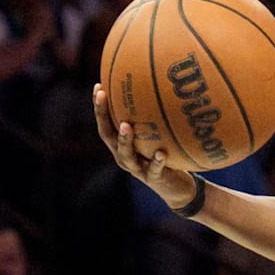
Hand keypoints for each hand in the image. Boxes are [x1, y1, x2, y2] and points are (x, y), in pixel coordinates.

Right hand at [93, 83, 200, 208]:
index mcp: (122, 145)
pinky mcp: (153, 179)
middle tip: (104, 96)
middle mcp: (124, 156)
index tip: (98, 86)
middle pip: (108, 136)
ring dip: (125, 140)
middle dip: (103, 115)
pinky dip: (156, 161)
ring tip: (127, 125)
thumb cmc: (166, 156)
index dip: (100, 107)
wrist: (177, 189)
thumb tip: (163, 87)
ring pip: (126, 155)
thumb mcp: (159, 137)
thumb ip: (156, 119)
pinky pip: (154, 170)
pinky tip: (161, 153)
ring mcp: (137, 169)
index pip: (106, 124)